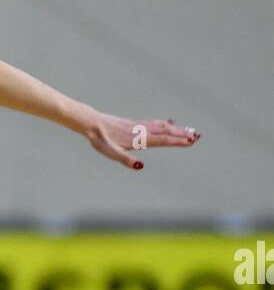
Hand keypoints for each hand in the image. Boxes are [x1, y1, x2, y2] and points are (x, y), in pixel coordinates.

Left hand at [84, 112, 199, 169]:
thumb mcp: (110, 153)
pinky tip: (170, 123)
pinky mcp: (134, 125)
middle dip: (182, 134)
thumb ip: (126, 160)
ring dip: (177, 129)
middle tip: (198, 136)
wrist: (91, 123)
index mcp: (138, 139)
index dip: (177, 140)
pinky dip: (166, 124)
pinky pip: (154, 124)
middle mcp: (141, 131)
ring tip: (190, 130)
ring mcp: (139, 127)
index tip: (191, 141)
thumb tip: (141, 166)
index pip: (162, 140)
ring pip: (162, 126)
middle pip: (166, 132)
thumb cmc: (100, 140)